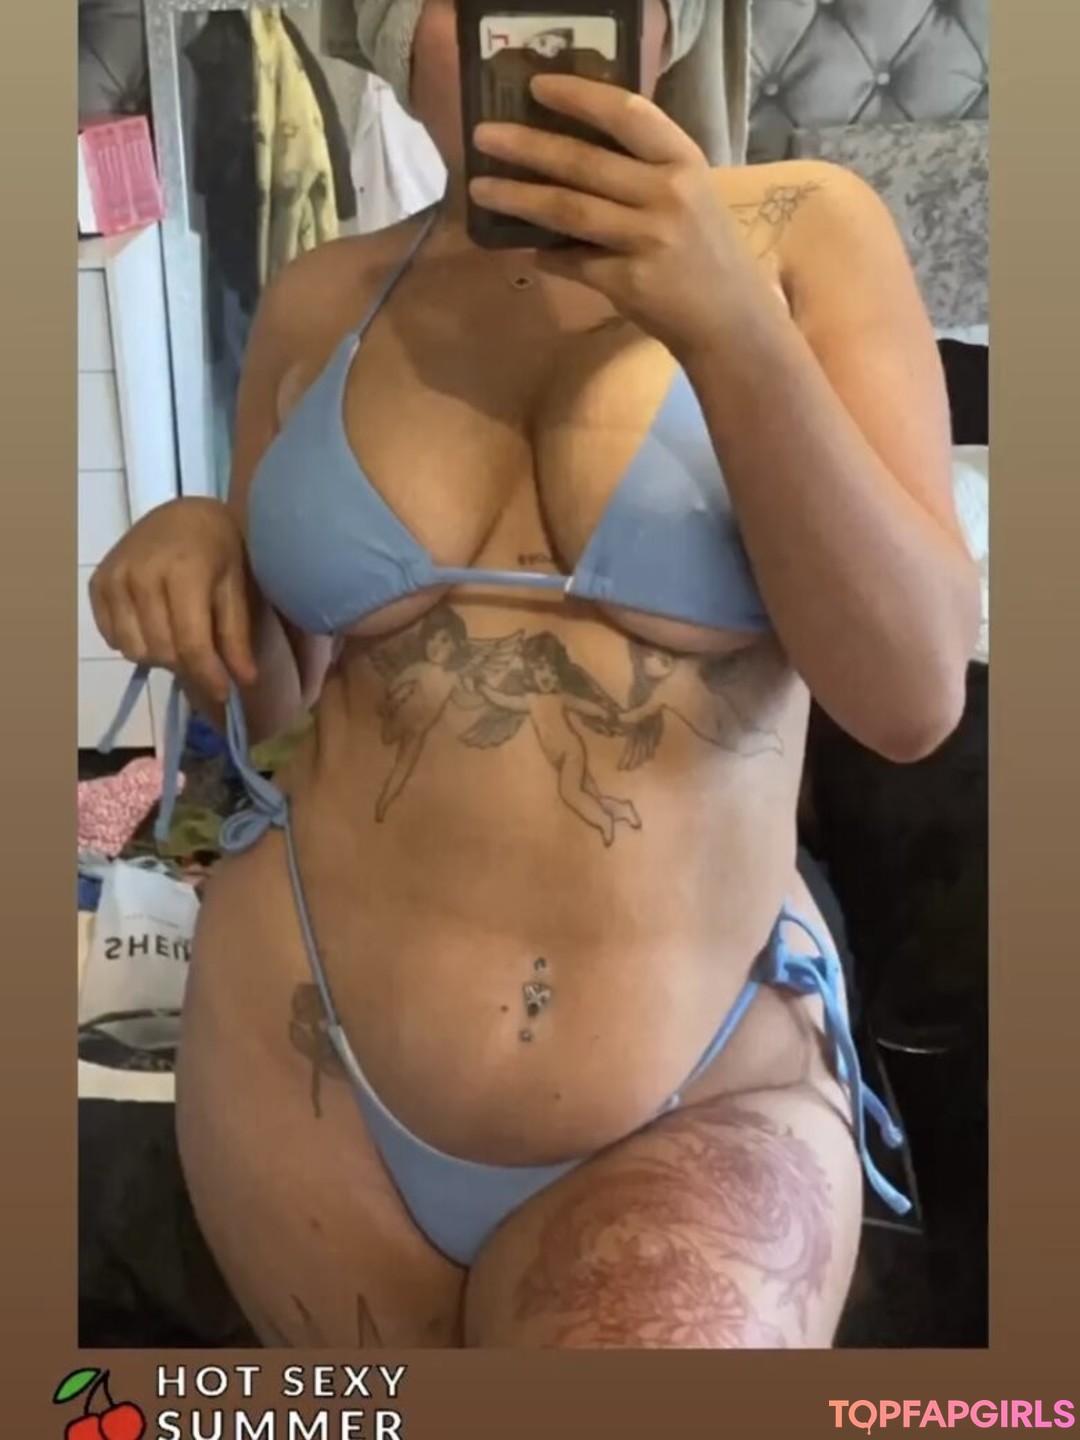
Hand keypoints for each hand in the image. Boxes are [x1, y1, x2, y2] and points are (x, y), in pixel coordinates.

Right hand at [89, 497, 257, 703]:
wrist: (183, 515)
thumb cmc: (219, 550)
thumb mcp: (235, 587)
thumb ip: (236, 636)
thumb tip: (244, 682)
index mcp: (184, 571)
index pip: (190, 642)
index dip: (208, 675)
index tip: (224, 695)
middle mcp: (142, 574)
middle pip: (161, 651)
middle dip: (186, 666)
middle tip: (203, 660)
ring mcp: (114, 578)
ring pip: (133, 650)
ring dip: (159, 656)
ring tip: (178, 639)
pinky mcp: (97, 583)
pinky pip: (113, 637)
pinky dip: (135, 642)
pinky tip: (153, 625)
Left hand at [469, 75, 760, 359]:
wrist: (734, 322)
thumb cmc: (708, 254)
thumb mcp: (692, 195)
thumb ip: (645, 171)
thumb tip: (570, 152)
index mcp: (685, 162)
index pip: (628, 114)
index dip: (580, 96)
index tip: (537, 86)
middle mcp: (668, 195)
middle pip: (584, 163)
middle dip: (527, 146)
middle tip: (484, 136)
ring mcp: (648, 240)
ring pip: (569, 211)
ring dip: (518, 198)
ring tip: (480, 188)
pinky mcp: (629, 282)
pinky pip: (573, 261)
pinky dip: (546, 255)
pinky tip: (526, 249)